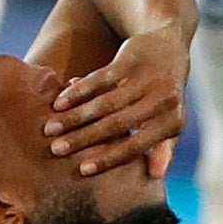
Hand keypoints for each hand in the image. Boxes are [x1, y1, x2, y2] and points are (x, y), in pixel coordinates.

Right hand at [43, 26, 189, 176]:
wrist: (168, 47)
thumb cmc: (164, 95)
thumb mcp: (170, 121)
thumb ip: (162, 148)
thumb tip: (155, 176)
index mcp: (172, 121)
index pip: (136, 145)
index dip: (109, 158)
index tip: (82, 170)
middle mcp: (162, 99)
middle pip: (116, 124)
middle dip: (83, 138)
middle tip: (56, 150)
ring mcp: (146, 78)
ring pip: (104, 102)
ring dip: (75, 116)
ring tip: (50, 128)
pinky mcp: (130, 59)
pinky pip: (99, 78)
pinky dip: (77, 91)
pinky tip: (58, 102)